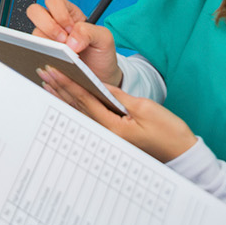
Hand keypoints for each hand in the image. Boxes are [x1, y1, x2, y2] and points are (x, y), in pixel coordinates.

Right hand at [26, 0, 121, 85]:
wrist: (100, 76)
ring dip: (46, 44)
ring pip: (32, 33)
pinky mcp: (43, 54)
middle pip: (34, 11)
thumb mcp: (104, 38)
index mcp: (68, 13)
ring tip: (63, 55)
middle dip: (48, 26)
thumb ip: (89, 31)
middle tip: (63, 41)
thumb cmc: (101, 54)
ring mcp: (46, 39)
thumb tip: (70, 40)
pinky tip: (57, 62)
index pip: (53, 0)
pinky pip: (33, 52)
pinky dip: (43, 56)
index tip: (71, 29)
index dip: (59, 14)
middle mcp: (54, 24)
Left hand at [38, 68, 195, 163]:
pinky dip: (76, 105)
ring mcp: (109, 135)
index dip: (67, 83)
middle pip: (77, 105)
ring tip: (48, 82)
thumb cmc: (169, 132)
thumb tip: (99, 84)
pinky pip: (89, 116)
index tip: (53, 70)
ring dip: (63, 95)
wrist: (182, 154)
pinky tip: (67, 98)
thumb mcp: (145, 108)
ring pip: (80, 112)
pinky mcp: (114, 134)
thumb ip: (119, 96)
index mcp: (113, 126)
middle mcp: (107, 132)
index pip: (84, 99)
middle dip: (59, 87)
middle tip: (43, 72)